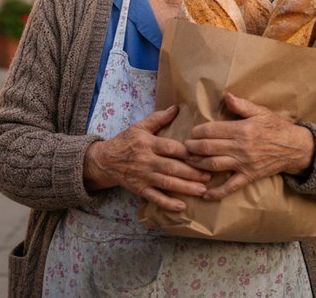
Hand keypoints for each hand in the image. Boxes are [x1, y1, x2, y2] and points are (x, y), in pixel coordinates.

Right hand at [84, 105, 211, 211]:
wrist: (105, 160)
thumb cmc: (125, 141)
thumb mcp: (139, 127)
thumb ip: (159, 118)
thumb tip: (176, 107)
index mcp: (148, 144)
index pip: (170, 148)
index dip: (187, 152)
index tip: (203, 155)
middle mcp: (146, 161)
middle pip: (171, 167)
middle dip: (191, 173)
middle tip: (209, 175)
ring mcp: (143, 177)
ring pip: (166, 183)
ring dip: (185, 188)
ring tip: (202, 190)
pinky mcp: (140, 189)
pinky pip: (155, 198)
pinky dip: (168, 203)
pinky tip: (182, 207)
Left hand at [184, 92, 314, 200]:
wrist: (295, 148)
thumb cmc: (277, 127)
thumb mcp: (261, 112)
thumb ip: (242, 105)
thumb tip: (226, 96)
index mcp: (241, 130)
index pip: (211, 130)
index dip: (197, 132)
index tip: (191, 132)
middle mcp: (240, 147)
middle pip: (208, 148)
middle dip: (192, 147)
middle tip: (184, 147)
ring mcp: (244, 163)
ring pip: (214, 165)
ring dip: (197, 164)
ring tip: (188, 162)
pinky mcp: (249, 176)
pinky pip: (231, 186)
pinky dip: (217, 192)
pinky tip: (205, 194)